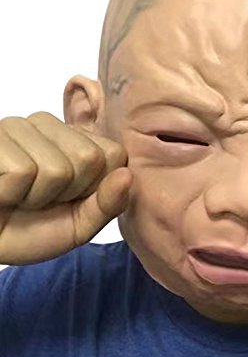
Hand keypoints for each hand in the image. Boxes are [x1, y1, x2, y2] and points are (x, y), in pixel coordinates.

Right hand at [0, 112, 131, 264]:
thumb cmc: (26, 230)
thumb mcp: (79, 226)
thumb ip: (108, 204)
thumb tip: (127, 175)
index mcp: (77, 141)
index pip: (115, 154)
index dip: (96, 188)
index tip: (69, 198)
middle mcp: (50, 126)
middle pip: (89, 159)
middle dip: (67, 192)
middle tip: (39, 199)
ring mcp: (19, 127)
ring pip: (57, 168)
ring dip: (36, 196)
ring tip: (18, 195)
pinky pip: (22, 171)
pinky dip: (10, 193)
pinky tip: (0, 191)